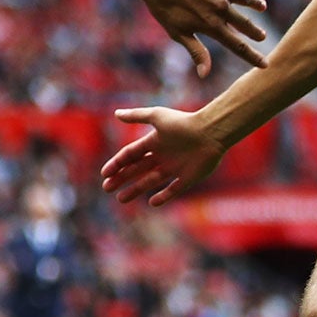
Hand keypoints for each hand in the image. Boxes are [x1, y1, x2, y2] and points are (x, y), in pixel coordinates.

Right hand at [101, 106, 225, 206]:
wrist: (211, 132)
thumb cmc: (183, 123)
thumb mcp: (157, 116)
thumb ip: (137, 116)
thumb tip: (116, 113)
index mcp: (154, 142)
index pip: (130, 155)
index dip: (117, 164)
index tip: (105, 174)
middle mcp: (162, 156)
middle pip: (137, 170)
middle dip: (121, 179)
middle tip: (107, 188)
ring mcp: (174, 168)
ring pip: (150, 181)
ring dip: (135, 190)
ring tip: (121, 199)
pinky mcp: (187, 178)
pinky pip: (172, 190)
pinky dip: (163, 196)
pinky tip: (151, 202)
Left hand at [126, 0, 267, 78]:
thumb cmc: (164, 7)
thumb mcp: (179, 33)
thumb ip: (196, 52)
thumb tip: (205, 74)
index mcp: (211, 25)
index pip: (238, 45)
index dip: (253, 56)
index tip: (265, 64)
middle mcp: (220, 7)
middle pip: (245, 23)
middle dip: (255, 32)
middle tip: (263, 36)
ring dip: (254, 3)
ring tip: (262, 7)